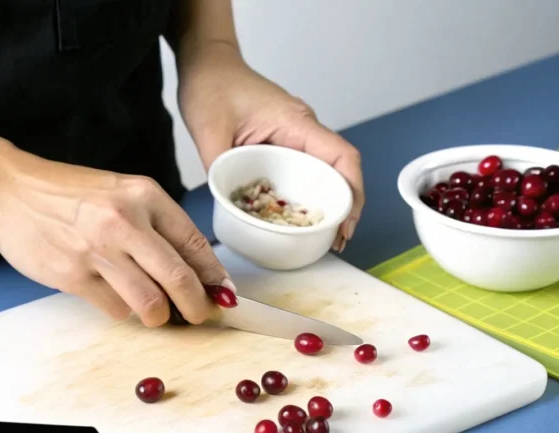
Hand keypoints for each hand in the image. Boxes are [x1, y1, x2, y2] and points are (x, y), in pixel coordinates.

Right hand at [0, 143, 232, 326]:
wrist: (9, 191)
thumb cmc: (66, 194)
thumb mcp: (120, 193)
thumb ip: (156, 225)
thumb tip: (193, 268)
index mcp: (143, 195)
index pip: (194, 243)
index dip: (213, 276)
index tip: (222, 292)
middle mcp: (125, 222)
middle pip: (179, 279)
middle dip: (197, 306)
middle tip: (200, 315)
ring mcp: (98, 251)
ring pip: (149, 303)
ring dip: (158, 316)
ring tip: (156, 313)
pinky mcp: (74, 277)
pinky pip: (115, 309)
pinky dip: (122, 311)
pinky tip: (115, 297)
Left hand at [177, 47, 364, 250]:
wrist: (206, 64)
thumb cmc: (212, 85)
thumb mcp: (209, 130)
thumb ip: (218, 169)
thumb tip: (228, 207)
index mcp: (296, 123)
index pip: (343, 157)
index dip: (352, 193)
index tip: (346, 224)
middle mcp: (304, 130)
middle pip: (340, 171)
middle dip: (345, 207)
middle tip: (336, 242)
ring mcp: (296, 136)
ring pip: (324, 173)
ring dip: (328, 203)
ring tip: (324, 237)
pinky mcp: (284, 143)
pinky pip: (304, 171)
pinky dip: (307, 195)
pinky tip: (297, 217)